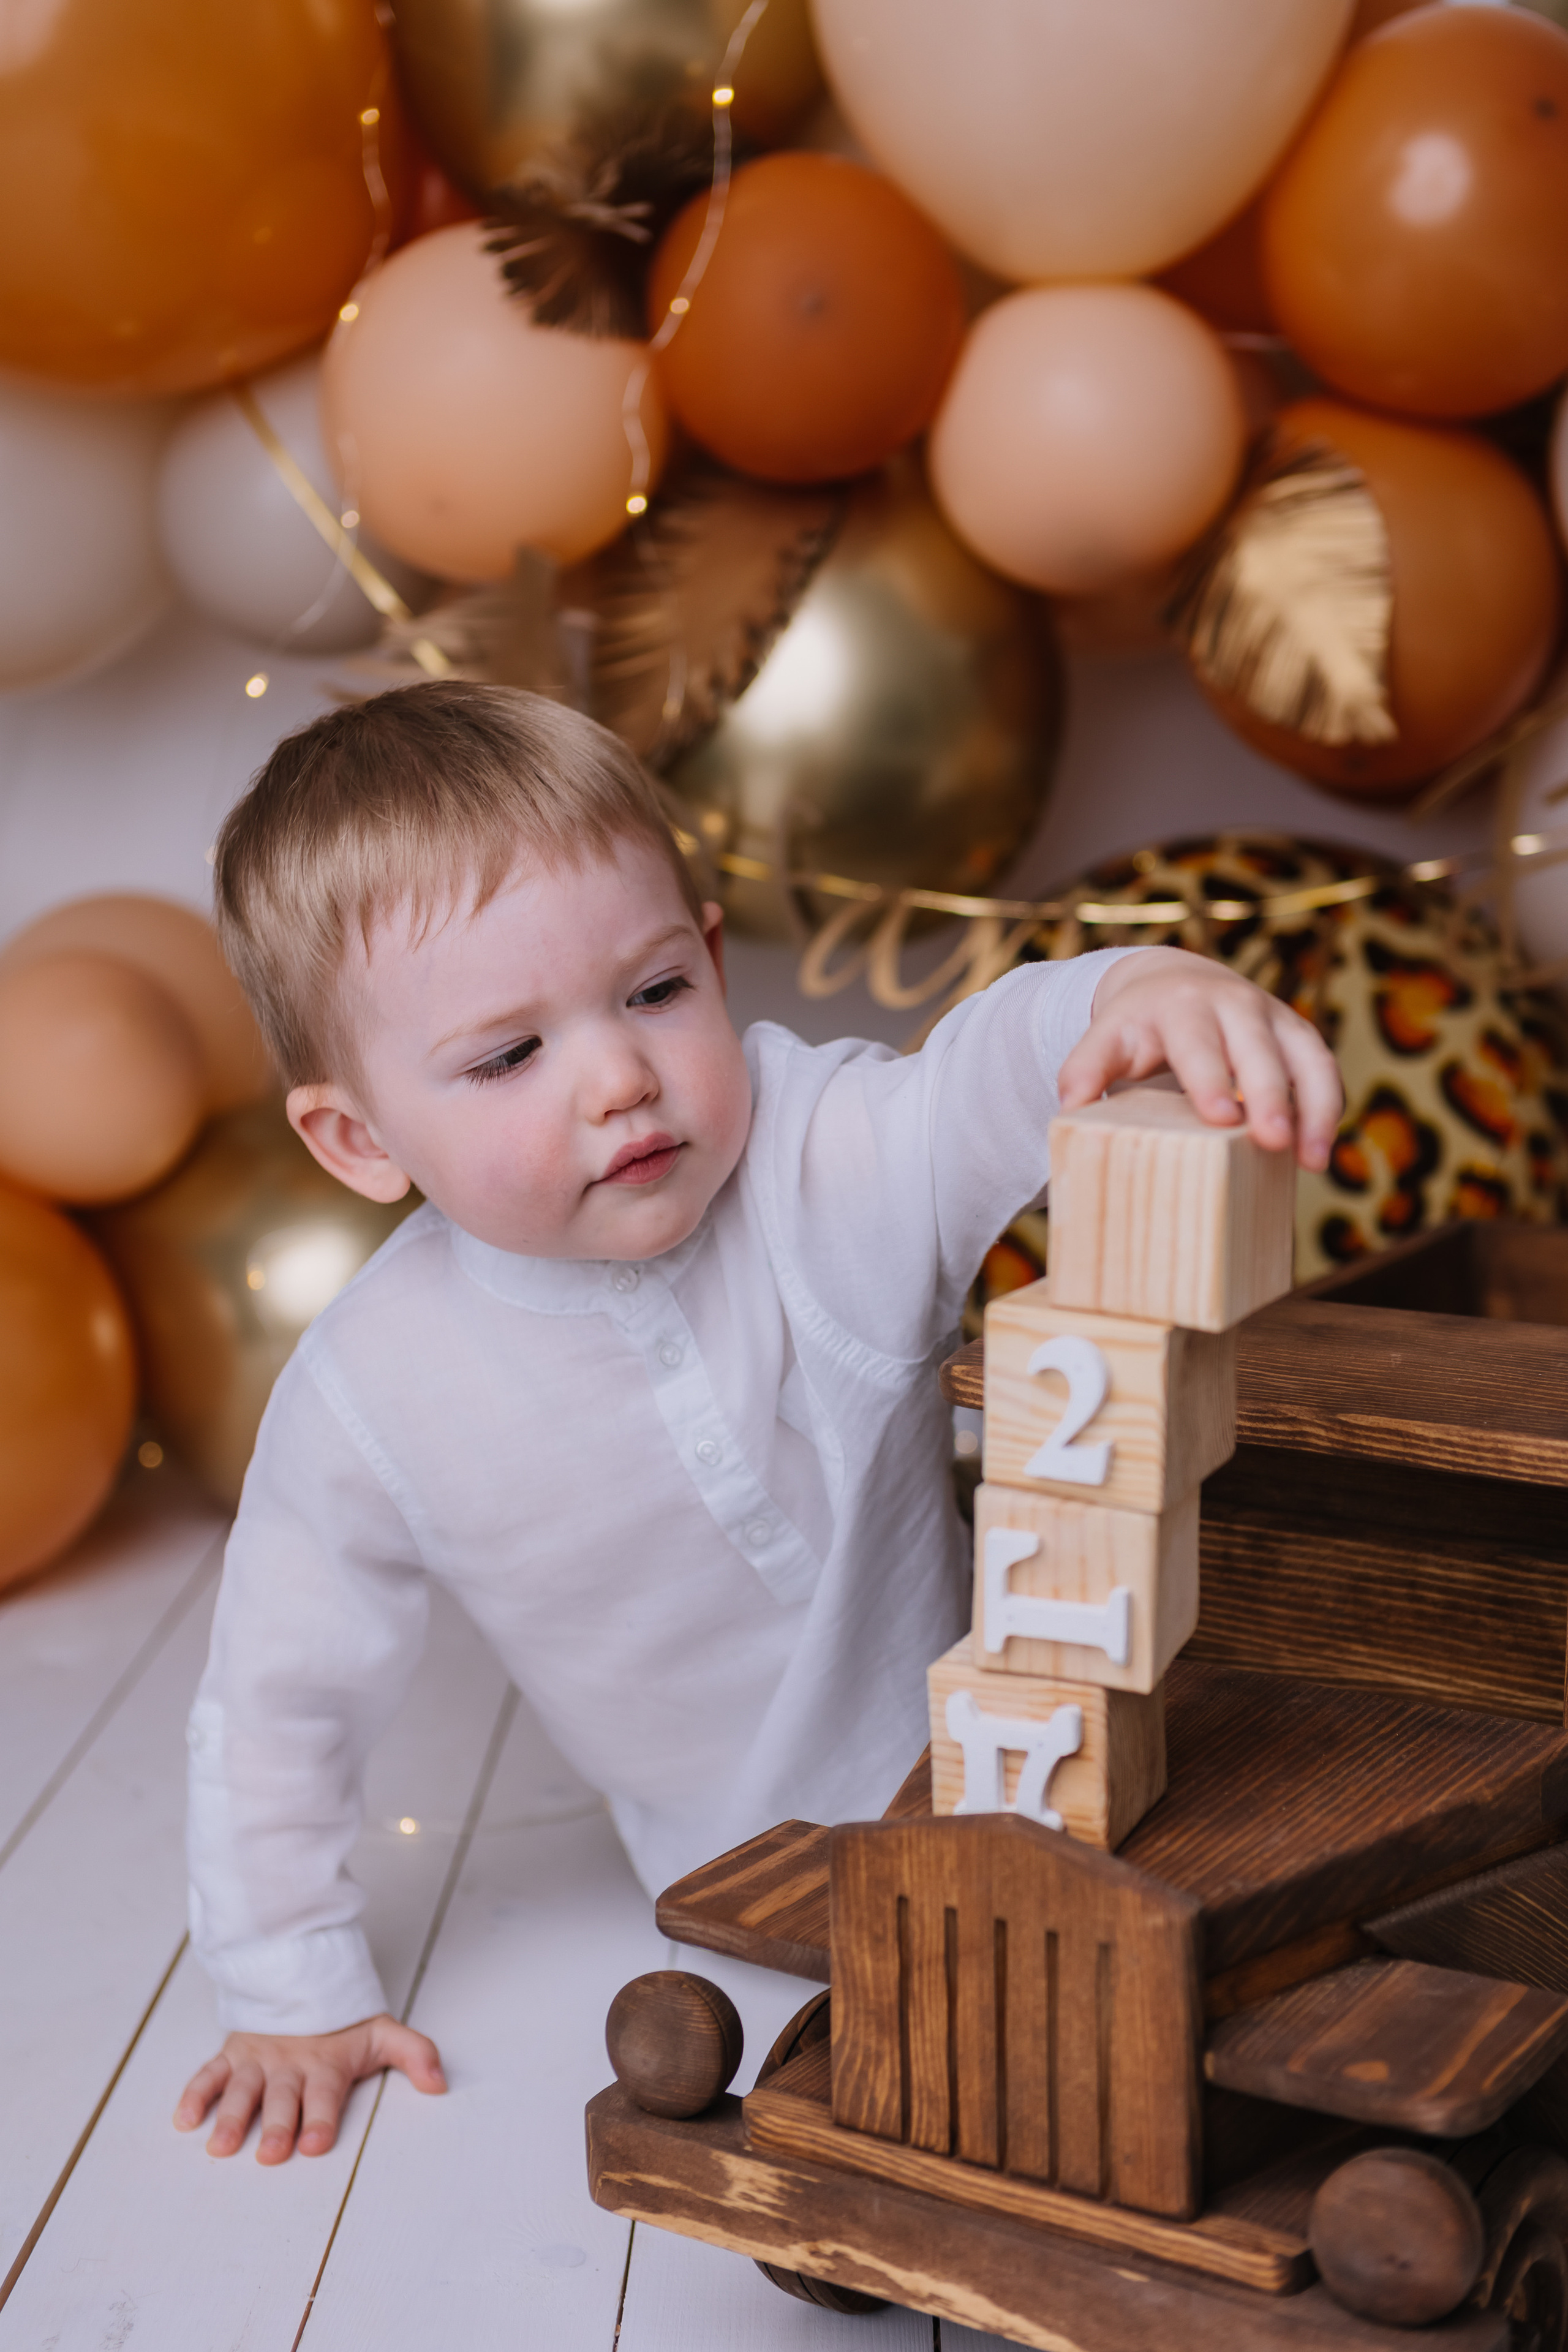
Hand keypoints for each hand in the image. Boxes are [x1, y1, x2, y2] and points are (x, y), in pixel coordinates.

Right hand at [173, 2012, 444, 2163]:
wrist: (305, 1981)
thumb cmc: (345, 2024)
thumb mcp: (384, 2033)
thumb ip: (415, 2054)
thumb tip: (440, 2084)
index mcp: (326, 2064)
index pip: (325, 2094)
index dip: (321, 2118)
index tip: (315, 2143)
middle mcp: (289, 2065)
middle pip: (282, 2098)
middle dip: (277, 2125)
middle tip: (271, 2153)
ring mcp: (257, 2060)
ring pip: (242, 2089)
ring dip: (231, 2117)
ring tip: (221, 2146)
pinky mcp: (232, 2055)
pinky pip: (209, 2073)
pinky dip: (194, 2093)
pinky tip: (184, 2120)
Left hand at [1060, 948, 1343, 1171]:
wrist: (1174, 981)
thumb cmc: (1137, 1025)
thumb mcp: (1106, 1040)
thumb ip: (1084, 1070)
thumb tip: (1068, 1114)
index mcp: (1182, 1007)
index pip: (1198, 1043)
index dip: (1211, 1078)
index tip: (1222, 1117)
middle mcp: (1234, 1004)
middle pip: (1258, 1049)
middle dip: (1270, 1094)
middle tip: (1274, 1141)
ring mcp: (1272, 1017)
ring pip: (1306, 1056)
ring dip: (1315, 1106)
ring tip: (1313, 1160)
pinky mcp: (1297, 1035)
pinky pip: (1323, 1068)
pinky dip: (1327, 1106)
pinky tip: (1318, 1150)